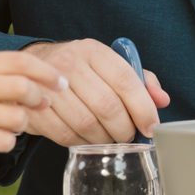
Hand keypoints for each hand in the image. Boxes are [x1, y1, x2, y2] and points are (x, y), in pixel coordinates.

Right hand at [0, 51, 68, 172]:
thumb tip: (44, 83)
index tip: (62, 83)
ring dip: (20, 126)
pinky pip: (5, 141)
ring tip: (5, 126)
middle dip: (40, 100)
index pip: (22, 61)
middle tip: (41, 107)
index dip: (48, 73)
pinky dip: (6, 143)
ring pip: (18, 118)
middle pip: (25, 88)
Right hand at [19, 39, 170, 145]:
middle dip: (124, 129)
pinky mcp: (35, 107)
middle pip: (107, 106)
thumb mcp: (109, 67)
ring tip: (108, 139)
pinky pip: (65, 134)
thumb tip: (162, 100)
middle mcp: (69, 63)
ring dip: (103, 139)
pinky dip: (81, 142)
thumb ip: (139, 82)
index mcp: (93, 51)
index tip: (152, 127)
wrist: (33, 68)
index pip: (125, 80)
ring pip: (86, 123)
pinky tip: (86, 139)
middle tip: (128, 136)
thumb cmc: (81, 72)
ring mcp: (48, 85)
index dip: (143, 108)